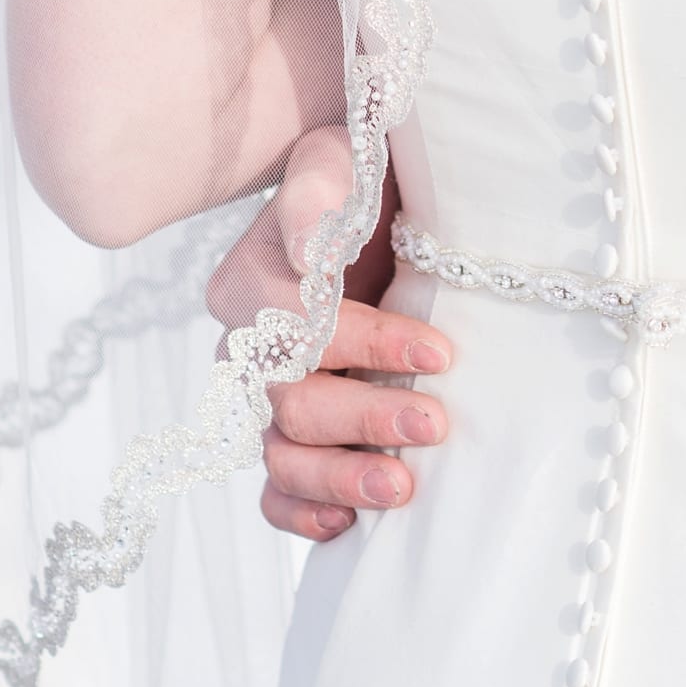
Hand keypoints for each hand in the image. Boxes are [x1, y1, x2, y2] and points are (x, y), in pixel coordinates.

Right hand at [205, 124, 452, 542]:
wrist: (371, 212)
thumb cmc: (361, 183)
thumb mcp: (342, 161)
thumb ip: (318, 193)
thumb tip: (307, 247)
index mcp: (251, 282)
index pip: (296, 325)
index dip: (366, 343)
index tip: (438, 353)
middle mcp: (247, 347)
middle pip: (288, 401)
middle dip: (363, 418)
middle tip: (434, 426)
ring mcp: (266, 399)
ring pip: (281, 454)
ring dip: (339, 476)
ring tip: (401, 489)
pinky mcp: (290, 433)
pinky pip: (275, 489)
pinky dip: (301, 512)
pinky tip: (345, 525)